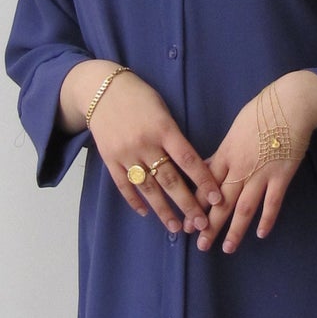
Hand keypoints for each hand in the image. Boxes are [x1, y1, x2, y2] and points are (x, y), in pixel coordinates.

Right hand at [59, 62, 220, 233]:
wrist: (100, 89)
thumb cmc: (139, 96)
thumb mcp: (162, 109)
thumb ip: (174, 137)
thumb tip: (192, 165)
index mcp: (163, 129)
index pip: (189, 160)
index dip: (204, 181)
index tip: (217, 199)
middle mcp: (145, 144)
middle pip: (170, 180)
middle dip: (188, 205)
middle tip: (201, 224)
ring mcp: (125, 154)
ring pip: (148, 188)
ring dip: (164, 210)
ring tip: (176, 228)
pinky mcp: (109, 159)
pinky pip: (124, 185)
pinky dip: (135, 200)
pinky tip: (146, 213)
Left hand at [196, 72, 316, 253]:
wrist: (291, 103)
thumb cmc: (262, 112)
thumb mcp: (234, 130)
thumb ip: (221, 152)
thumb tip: (205, 166)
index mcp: (226, 154)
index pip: (206, 186)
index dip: (196, 207)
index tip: (187, 225)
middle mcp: (240, 167)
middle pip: (221, 202)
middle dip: (209, 226)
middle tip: (200, 246)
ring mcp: (261, 172)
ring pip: (244, 207)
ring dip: (235, 230)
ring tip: (227, 248)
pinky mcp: (282, 175)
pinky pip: (272, 202)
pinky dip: (267, 219)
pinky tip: (260, 235)